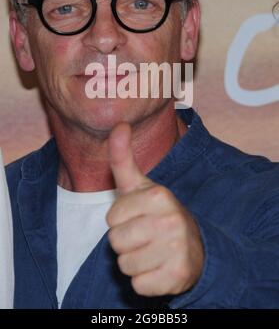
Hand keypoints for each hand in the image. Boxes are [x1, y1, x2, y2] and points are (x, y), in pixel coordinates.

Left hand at [106, 122, 203, 296]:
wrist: (193, 247)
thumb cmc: (157, 214)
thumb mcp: (140, 186)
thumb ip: (123, 157)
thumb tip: (118, 124)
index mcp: (159, 195)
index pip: (111, 218)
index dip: (120, 220)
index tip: (138, 217)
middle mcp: (171, 220)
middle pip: (115, 242)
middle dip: (125, 241)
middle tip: (144, 236)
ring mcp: (176, 249)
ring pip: (124, 264)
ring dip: (134, 261)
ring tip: (152, 250)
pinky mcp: (177, 276)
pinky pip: (138, 285)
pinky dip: (145, 280)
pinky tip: (159, 267)